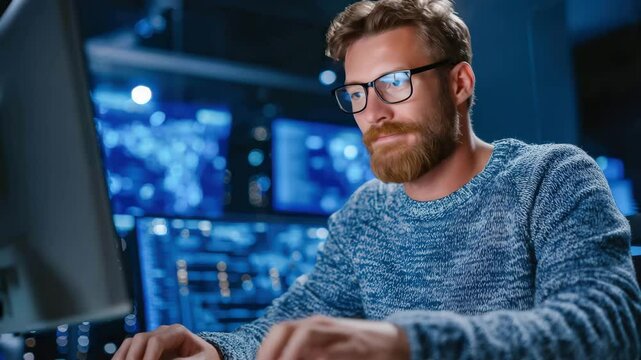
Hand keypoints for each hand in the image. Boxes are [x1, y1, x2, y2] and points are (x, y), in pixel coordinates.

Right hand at [111, 324, 220, 359]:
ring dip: (123, 357)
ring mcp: (152, 340)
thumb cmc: (205, 359)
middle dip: (132, 357)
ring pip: (131, 343)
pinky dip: (123, 357)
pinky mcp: (146, 350)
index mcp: (177, 332)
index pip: (156, 341)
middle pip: (140, 339)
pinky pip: (129, 350)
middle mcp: (162, 333)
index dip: (148, 357)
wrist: (205, 359)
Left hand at [256, 315, 409, 359]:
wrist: (398, 342)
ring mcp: (339, 333)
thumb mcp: (330, 347)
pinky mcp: (355, 346)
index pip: (280, 330)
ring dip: (290, 354)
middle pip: (288, 329)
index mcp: (314, 326)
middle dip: (272, 350)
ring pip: (306, 336)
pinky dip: (318, 359)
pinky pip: (330, 353)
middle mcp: (323, 325)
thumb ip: (307, 354)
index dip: (266, 349)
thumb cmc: (358, 349)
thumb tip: (283, 359)